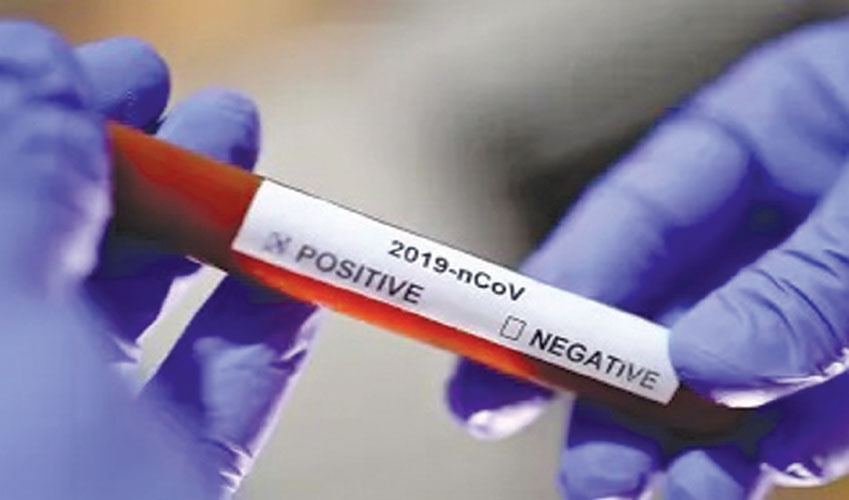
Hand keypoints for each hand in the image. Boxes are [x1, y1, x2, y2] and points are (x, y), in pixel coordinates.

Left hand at [0, 22, 317, 499]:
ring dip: (200, 231)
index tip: (96, 62)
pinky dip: (255, 335)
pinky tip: (293, 279)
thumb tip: (39, 70)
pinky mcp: (152, 494)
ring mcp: (66, 455)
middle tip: (182, 95)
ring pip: (129, 319)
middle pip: (47, 247)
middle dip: (124, 158)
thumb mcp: (0, 336)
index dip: (21, 115)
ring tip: (245, 149)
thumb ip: (14, 187)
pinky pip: (205, 404)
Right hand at [447, 18, 848, 498]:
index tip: (499, 364)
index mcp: (756, 132)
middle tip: (582, 475)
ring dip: (697, 443)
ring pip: (734, 369)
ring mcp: (823, 282)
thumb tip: (710, 366)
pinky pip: (823, 400)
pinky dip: (798, 439)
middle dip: (615, 395)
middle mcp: (777, 213)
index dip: (560, 293)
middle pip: (664, 309)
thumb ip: (809, 279)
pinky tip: (770, 467)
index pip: (630, 217)